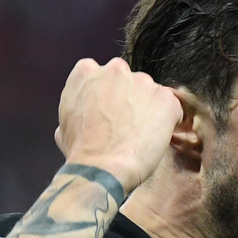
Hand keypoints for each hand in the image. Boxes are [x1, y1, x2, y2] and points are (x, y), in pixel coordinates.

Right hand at [54, 58, 182, 193]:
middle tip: (129, 127)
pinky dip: (169, 123)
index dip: (110, 96)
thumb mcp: (64, 125)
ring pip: (152, 94)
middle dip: (132, 100)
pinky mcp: (165, 98)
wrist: (101, 168)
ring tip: (142, 137)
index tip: (111, 114)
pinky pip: (172, 109)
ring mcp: (142, 82)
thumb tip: (82, 116)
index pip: (105, 76)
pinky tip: (157, 140)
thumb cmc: (81, 152)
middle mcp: (116, 69)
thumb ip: (77, 109)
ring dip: (151, 111)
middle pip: (131, 82)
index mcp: (87, 72)